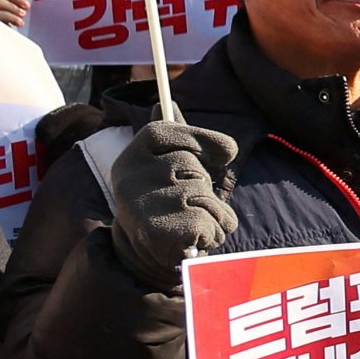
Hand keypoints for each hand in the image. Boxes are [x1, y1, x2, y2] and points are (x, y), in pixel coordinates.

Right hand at [104, 117, 238, 283]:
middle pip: (190, 165)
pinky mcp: (163, 233)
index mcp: (129, 159)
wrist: (149, 256)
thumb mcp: (165, 169)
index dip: (200, 137)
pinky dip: (216, 231)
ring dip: (214, 211)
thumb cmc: (165, 203)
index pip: (162, 130)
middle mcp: (129, 180)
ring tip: (196, 222)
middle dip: (205, 184)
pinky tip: (199, 239)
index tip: (230, 151)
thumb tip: (166, 101)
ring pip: (204, 195)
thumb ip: (174, 139)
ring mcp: (144, 207)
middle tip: (192, 201)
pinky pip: (211, 221)